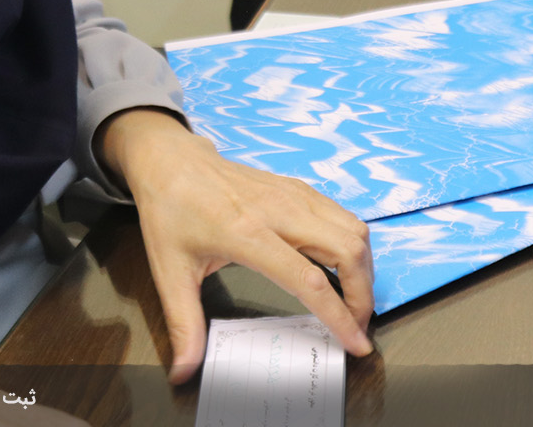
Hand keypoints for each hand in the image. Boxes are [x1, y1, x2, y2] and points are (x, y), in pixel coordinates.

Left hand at [96, 109, 374, 383]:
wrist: (171, 160)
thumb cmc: (170, 212)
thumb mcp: (169, 272)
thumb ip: (183, 325)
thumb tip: (183, 372)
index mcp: (247, 234)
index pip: (309, 280)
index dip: (339, 316)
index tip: (356, 343)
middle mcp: (279, 211)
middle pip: (347, 251)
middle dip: (363, 295)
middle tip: (357, 326)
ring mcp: (293, 195)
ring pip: (354, 230)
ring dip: (363, 269)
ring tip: (353, 301)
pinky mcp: (299, 189)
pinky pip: (342, 216)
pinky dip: (353, 247)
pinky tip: (341, 268)